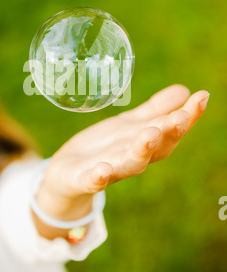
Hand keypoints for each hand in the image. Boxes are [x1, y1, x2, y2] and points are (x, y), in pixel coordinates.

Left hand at [36, 84, 209, 220]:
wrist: (69, 174)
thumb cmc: (105, 147)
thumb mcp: (129, 125)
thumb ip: (154, 110)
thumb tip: (184, 90)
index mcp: (146, 142)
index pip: (172, 129)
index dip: (189, 116)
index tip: (202, 97)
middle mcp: (133, 158)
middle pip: (157, 148)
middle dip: (170, 133)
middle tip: (180, 117)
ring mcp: (111, 170)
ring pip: (131, 164)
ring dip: (141, 151)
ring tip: (150, 134)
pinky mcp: (86, 179)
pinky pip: (94, 181)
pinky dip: (99, 177)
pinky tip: (103, 170)